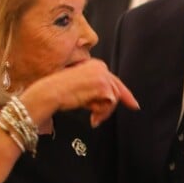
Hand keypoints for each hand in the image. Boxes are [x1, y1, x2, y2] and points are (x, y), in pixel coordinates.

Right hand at [20, 59, 138, 128]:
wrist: (49, 93)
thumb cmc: (59, 92)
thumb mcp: (81, 87)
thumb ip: (96, 90)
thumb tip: (110, 99)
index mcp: (95, 65)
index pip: (114, 80)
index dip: (124, 93)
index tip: (133, 103)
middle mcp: (101, 67)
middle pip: (117, 89)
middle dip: (118, 104)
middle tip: (128, 109)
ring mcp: (102, 76)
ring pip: (114, 98)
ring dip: (104, 112)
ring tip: (93, 117)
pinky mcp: (102, 86)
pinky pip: (110, 103)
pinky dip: (102, 113)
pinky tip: (92, 116)